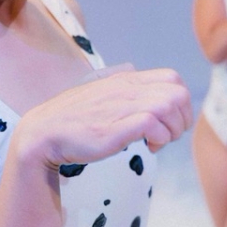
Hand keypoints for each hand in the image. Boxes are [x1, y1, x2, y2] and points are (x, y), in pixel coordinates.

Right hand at [12, 68, 192, 169]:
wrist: (44, 133)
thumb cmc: (73, 120)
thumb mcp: (102, 97)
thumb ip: (123, 93)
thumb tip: (147, 95)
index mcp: (125, 80)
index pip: (172, 78)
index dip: (180, 101)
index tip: (171, 121)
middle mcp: (125, 88)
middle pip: (177, 93)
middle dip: (182, 118)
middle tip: (168, 135)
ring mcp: (120, 106)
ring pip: (169, 107)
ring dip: (171, 130)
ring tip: (156, 142)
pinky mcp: (115, 127)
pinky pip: (152, 124)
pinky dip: (159, 138)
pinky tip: (148, 147)